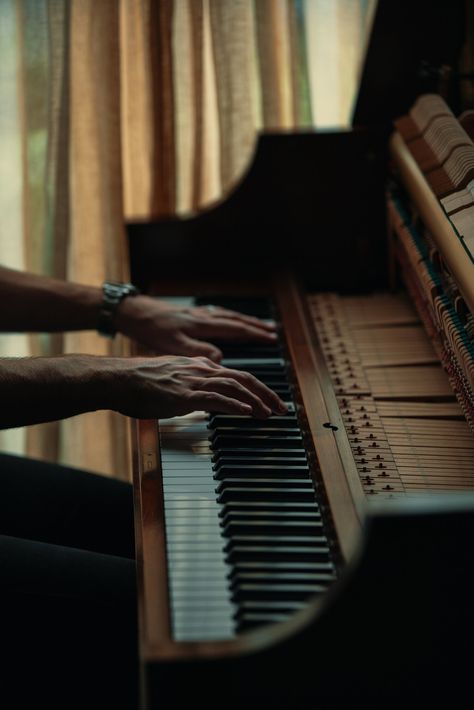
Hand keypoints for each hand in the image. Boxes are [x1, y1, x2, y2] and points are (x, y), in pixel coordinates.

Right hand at [105, 355, 287, 418]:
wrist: (116, 379)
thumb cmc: (138, 383)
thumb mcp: (171, 379)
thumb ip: (190, 385)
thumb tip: (203, 396)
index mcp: (198, 366)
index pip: (236, 374)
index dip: (258, 387)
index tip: (270, 401)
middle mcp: (199, 369)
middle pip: (243, 378)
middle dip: (266, 394)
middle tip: (282, 409)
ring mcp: (192, 380)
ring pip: (233, 386)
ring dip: (255, 400)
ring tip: (270, 413)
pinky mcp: (182, 394)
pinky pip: (214, 398)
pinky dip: (234, 404)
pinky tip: (247, 412)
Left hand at [115, 295, 276, 360]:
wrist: (133, 312)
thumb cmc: (150, 330)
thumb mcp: (173, 344)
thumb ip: (198, 351)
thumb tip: (221, 358)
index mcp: (203, 324)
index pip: (236, 329)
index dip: (255, 334)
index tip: (271, 338)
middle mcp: (204, 317)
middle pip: (236, 320)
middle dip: (256, 326)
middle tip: (274, 331)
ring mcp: (197, 314)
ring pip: (228, 316)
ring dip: (246, 321)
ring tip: (260, 325)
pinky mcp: (190, 315)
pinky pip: (218, 315)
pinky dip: (230, 318)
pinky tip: (230, 321)